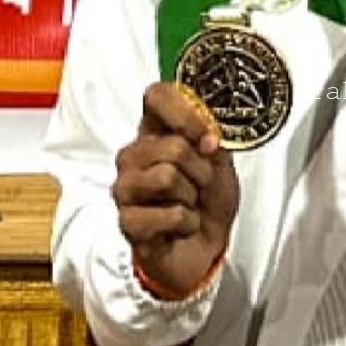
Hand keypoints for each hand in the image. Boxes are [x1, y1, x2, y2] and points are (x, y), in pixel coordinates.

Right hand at [112, 83, 239, 298]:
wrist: (205, 249)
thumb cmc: (209, 203)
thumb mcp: (220, 165)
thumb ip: (211, 142)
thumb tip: (206, 139)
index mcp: (154, 133)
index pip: (156, 95)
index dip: (186, 113)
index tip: (208, 139)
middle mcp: (133, 156)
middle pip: (174, 145)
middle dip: (202, 172)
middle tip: (201, 189)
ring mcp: (125, 188)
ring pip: (168, 177)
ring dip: (193, 198)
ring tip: (190, 207)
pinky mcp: (126, 221)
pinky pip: (169, 213)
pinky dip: (187, 223)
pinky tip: (181, 227)